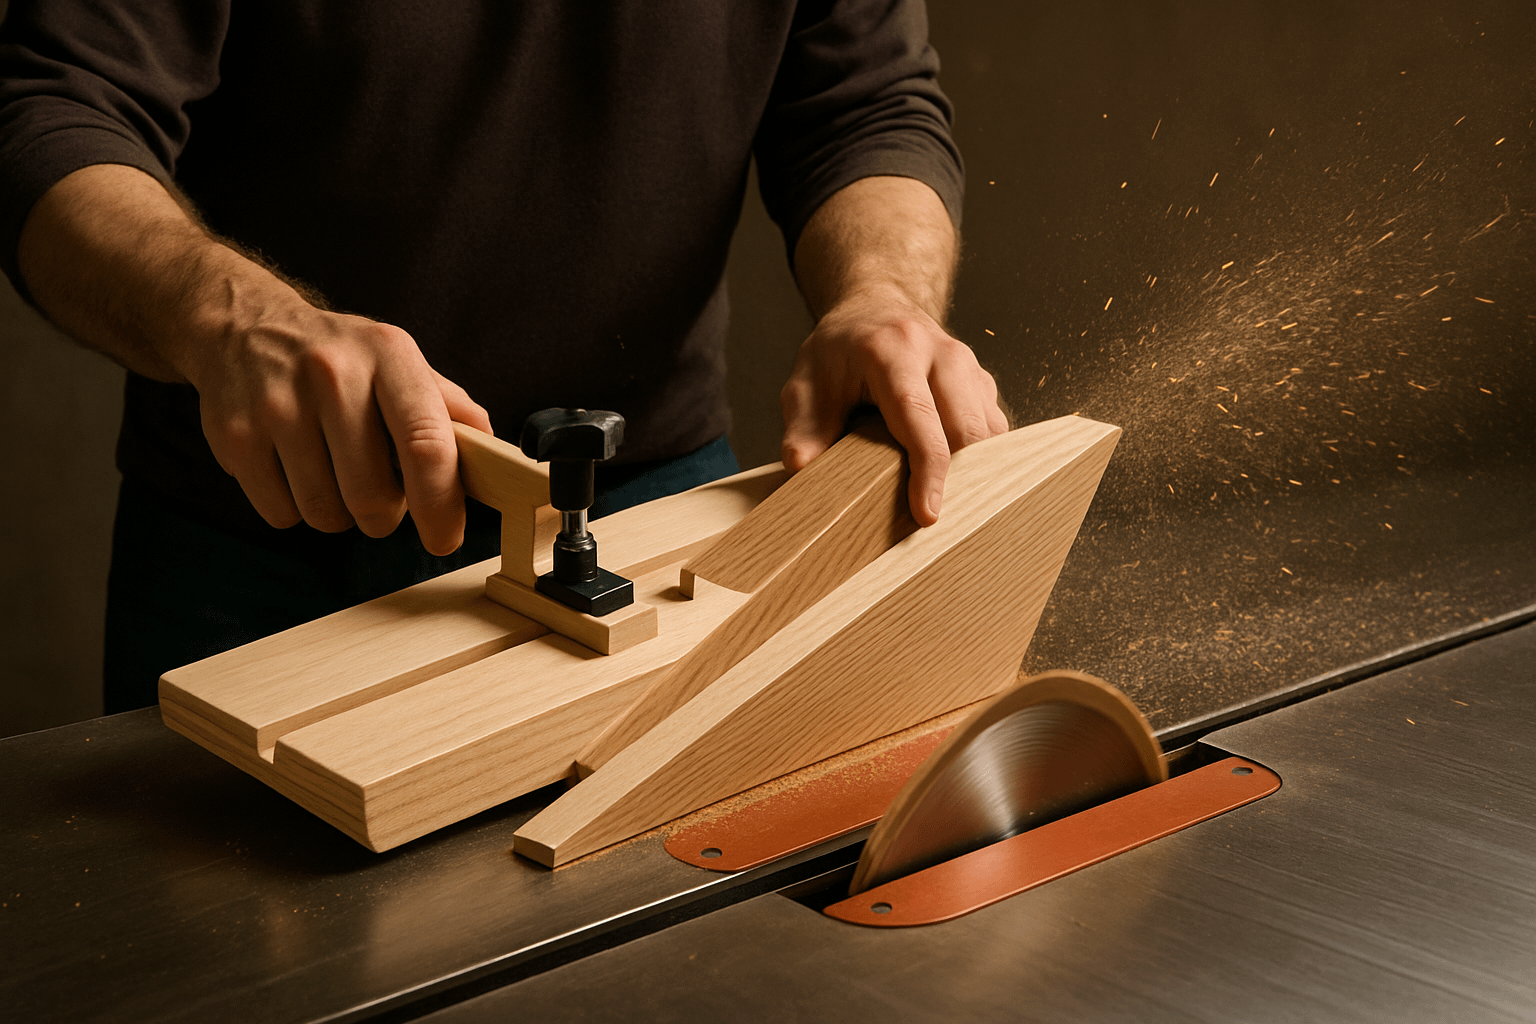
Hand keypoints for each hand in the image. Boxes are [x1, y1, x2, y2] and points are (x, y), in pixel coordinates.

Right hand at [175, 295, 490, 555]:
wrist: (244, 327)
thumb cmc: (339, 357)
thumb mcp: (399, 362)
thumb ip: (450, 408)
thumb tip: (494, 454)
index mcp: (388, 355)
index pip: (427, 443)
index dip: (441, 503)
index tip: (445, 538)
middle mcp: (333, 374)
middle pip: (373, 495)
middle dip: (383, 515)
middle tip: (377, 497)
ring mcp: (278, 404)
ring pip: (325, 512)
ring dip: (337, 514)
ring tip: (332, 475)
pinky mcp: (235, 435)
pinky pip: (281, 513)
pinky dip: (293, 509)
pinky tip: (293, 470)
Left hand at [779, 286, 1008, 525]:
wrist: (873, 309)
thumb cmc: (839, 352)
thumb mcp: (806, 384)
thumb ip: (803, 427)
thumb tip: (801, 466)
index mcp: (893, 350)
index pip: (920, 418)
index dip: (928, 471)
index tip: (927, 513)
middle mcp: (939, 351)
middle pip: (966, 428)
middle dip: (956, 477)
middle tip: (931, 515)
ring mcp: (967, 363)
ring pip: (988, 430)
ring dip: (970, 468)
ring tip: (941, 495)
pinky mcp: (981, 378)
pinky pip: (992, 426)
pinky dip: (978, 455)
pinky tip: (950, 471)